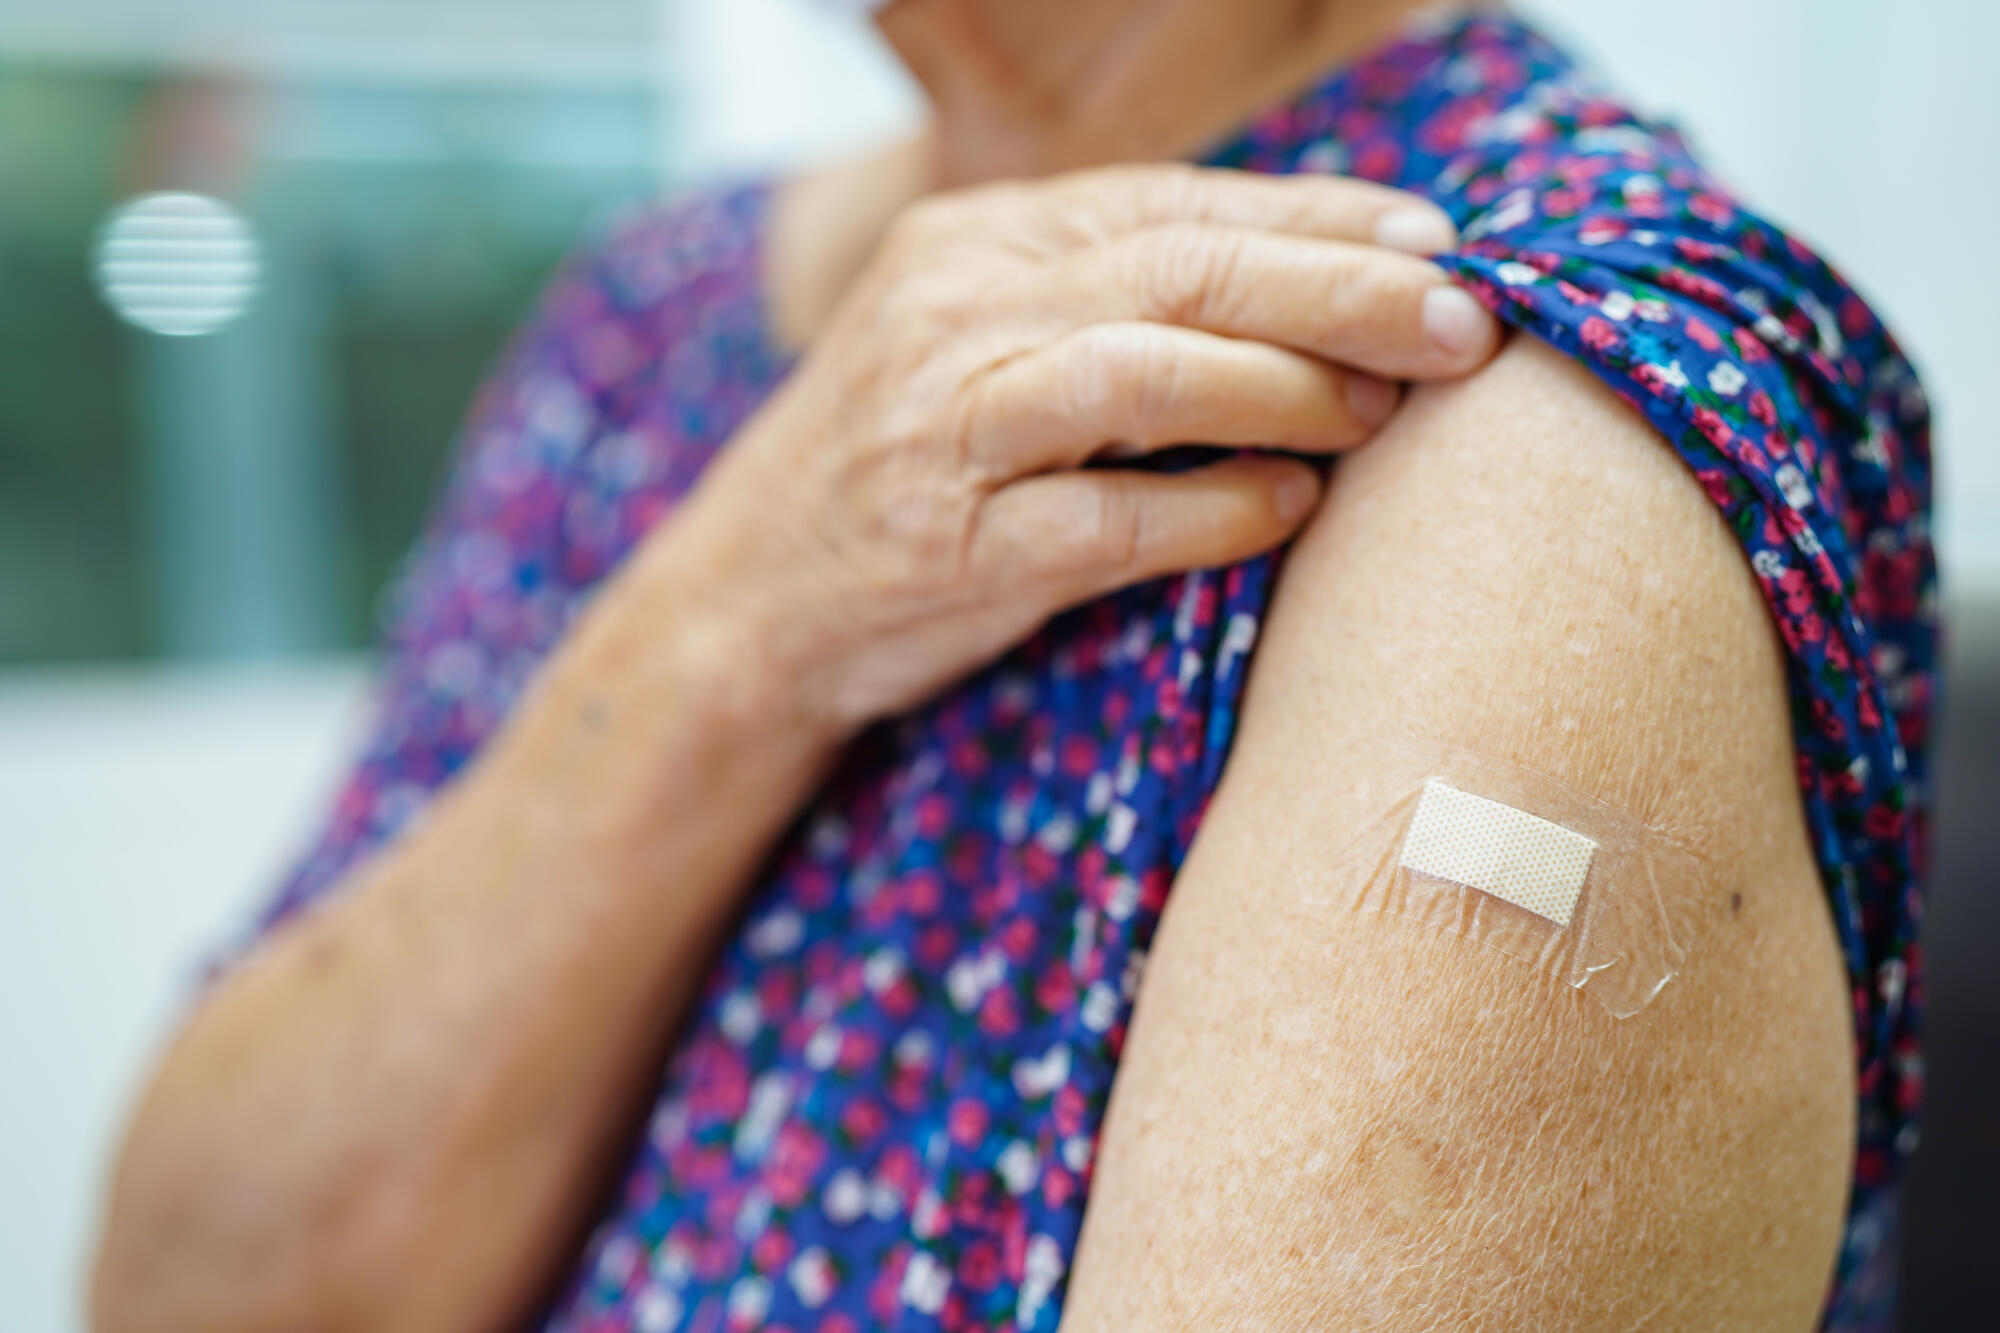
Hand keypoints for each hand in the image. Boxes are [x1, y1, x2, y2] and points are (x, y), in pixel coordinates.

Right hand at [649, 164, 1500, 734]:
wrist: (740, 607)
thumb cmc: (902, 475)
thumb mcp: (982, 349)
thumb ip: (1113, 305)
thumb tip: (1314, 292)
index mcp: (975, 244)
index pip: (1176, 205)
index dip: (1318, 220)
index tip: (1437, 245)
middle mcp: (953, 311)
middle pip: (1180, 269)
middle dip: (1341, 288)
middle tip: (1464, 320)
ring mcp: (943, 427)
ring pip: (1142, 370)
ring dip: (1286, 384)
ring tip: (1386, 405)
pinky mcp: (946, 547)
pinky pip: (1104, 516)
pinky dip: (1213, 506)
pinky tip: (1292, 507)